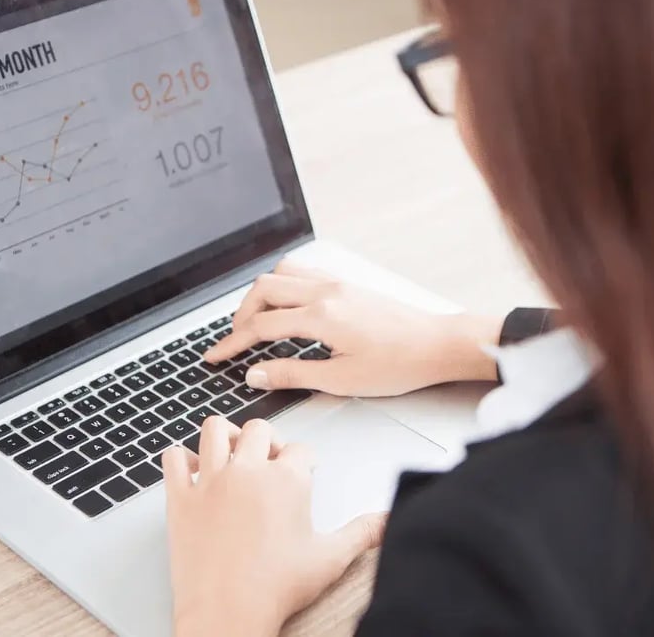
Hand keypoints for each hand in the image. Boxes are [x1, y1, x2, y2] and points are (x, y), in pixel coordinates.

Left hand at [164, 417, 385, 636]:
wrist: (227, 613)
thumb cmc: (276, 588)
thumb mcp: (331, 559)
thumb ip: (364, 533)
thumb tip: (389, 520)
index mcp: (287, 479)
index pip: (300, 449)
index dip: (304, 460)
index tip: (302, 470)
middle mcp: (248, 471)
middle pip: (258, 429)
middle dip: (267, 440)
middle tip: (268, 460)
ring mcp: (211, 481)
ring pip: (214, 430)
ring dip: (224, 435)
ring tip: (231, 453)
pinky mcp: (181, 498)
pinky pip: (173, 459)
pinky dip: (180, 459)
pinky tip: (192, 470)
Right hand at [205, 260, 501, 396]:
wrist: (437, 344)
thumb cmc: (399, 364)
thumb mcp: (342, 380)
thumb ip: (293, 375)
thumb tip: (255, 374)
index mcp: (321, 317)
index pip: (260, 326)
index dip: (232, 343)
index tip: (216, 356)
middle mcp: (325, 292)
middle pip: (263, 290)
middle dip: (240, 315)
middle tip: (234, 341)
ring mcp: (337, 283)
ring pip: (281, 274)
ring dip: (261, 296)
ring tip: (256, 322)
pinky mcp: (347, 283)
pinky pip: (303, 273)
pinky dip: (284, 286)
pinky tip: (287, 306)